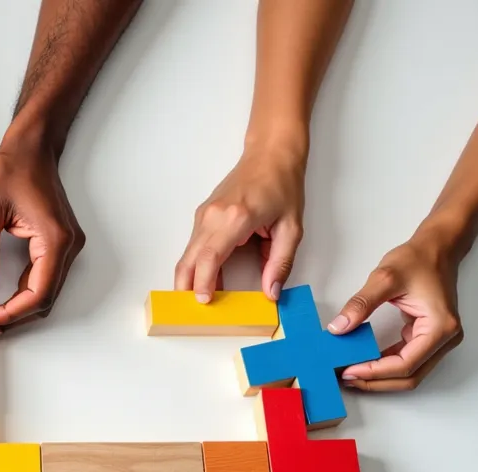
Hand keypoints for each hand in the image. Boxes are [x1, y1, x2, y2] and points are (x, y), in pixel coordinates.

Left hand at [0, 148, 83, 342]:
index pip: (38, 292)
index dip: (12, 312)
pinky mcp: (59, 244)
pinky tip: (0, 302)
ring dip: (19, 309)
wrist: (31, 147)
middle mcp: (68, 247)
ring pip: (45, 292)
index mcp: (54, 239)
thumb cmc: (11, 168)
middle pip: (44, 298)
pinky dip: (23, 294)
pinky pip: (43, 278)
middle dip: (14, 317)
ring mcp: (67, 246)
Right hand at [174, 148, 304, 300]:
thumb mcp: (291, 227)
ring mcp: (204, 215)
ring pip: (188, 254)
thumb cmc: (281, 185)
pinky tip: (209, 280)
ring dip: (191, 278)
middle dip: (186, 287)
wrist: (270, 155)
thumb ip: (281, 262)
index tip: (204, 301)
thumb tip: (270, 290)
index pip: (209, 257)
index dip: (203, 282)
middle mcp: (213, 216)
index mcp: (235, 218)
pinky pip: (194, 246)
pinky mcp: (203, 216)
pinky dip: (196, 265)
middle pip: (188, 259)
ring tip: (203, 299)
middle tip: (191, 311)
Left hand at [327, 230, 463, 390]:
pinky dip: (384, 364)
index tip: (348, 370)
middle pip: (409, 376)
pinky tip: (362, 361)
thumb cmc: (419, 258)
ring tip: (349, 372)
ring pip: (409, 372)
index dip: (375, 372)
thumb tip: (338, 328)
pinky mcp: (428, 337)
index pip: (406, 363)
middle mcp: (445, 339)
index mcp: (440, 327)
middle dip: (376, 381)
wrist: (437, 247)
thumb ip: (361, 304)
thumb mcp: (385, 278)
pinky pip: (406, 359)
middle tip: (344, 377)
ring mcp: (438, 340)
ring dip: (380, 376)